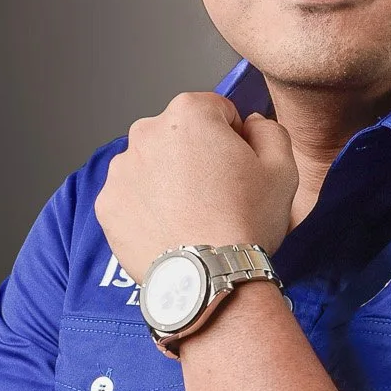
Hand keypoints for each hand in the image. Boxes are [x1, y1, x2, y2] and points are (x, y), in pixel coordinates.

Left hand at [94, 93, 298, 285]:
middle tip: (217, 196)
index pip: (217, 111)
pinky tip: (171, 229)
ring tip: (193, 217)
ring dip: (169, 182)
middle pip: (179, 137)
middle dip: (197, 158)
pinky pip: (132, 197)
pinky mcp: (107, 204)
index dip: (235, 139)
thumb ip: (269, 131)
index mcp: (188, 113)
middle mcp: (146, 133)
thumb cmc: (245, 225)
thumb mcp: (283, 170)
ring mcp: (121, 170)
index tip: (239, 168)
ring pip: (153, 166)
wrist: (209, 280)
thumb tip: (252, 124)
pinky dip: (148, 209)